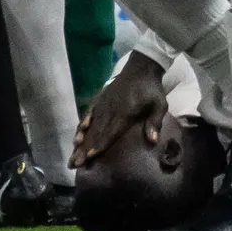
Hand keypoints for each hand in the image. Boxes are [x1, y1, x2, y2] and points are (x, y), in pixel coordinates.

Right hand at [74, 50, 167, 171]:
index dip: (100, 145)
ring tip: (72, 153)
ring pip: (90, 125)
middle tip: (73, 163)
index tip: (89, 157)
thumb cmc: (151, 89)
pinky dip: (83, 123)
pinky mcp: (101, 99)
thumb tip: (152, 141)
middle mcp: (110, 109)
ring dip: (81, 140)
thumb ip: (154, 122)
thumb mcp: (159, 104)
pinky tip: (78, 134)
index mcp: (125, 112)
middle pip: (96, 132)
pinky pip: (89, 113)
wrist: (141, 66)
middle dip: (84, 149)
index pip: (110, 132)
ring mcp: (104, 104)